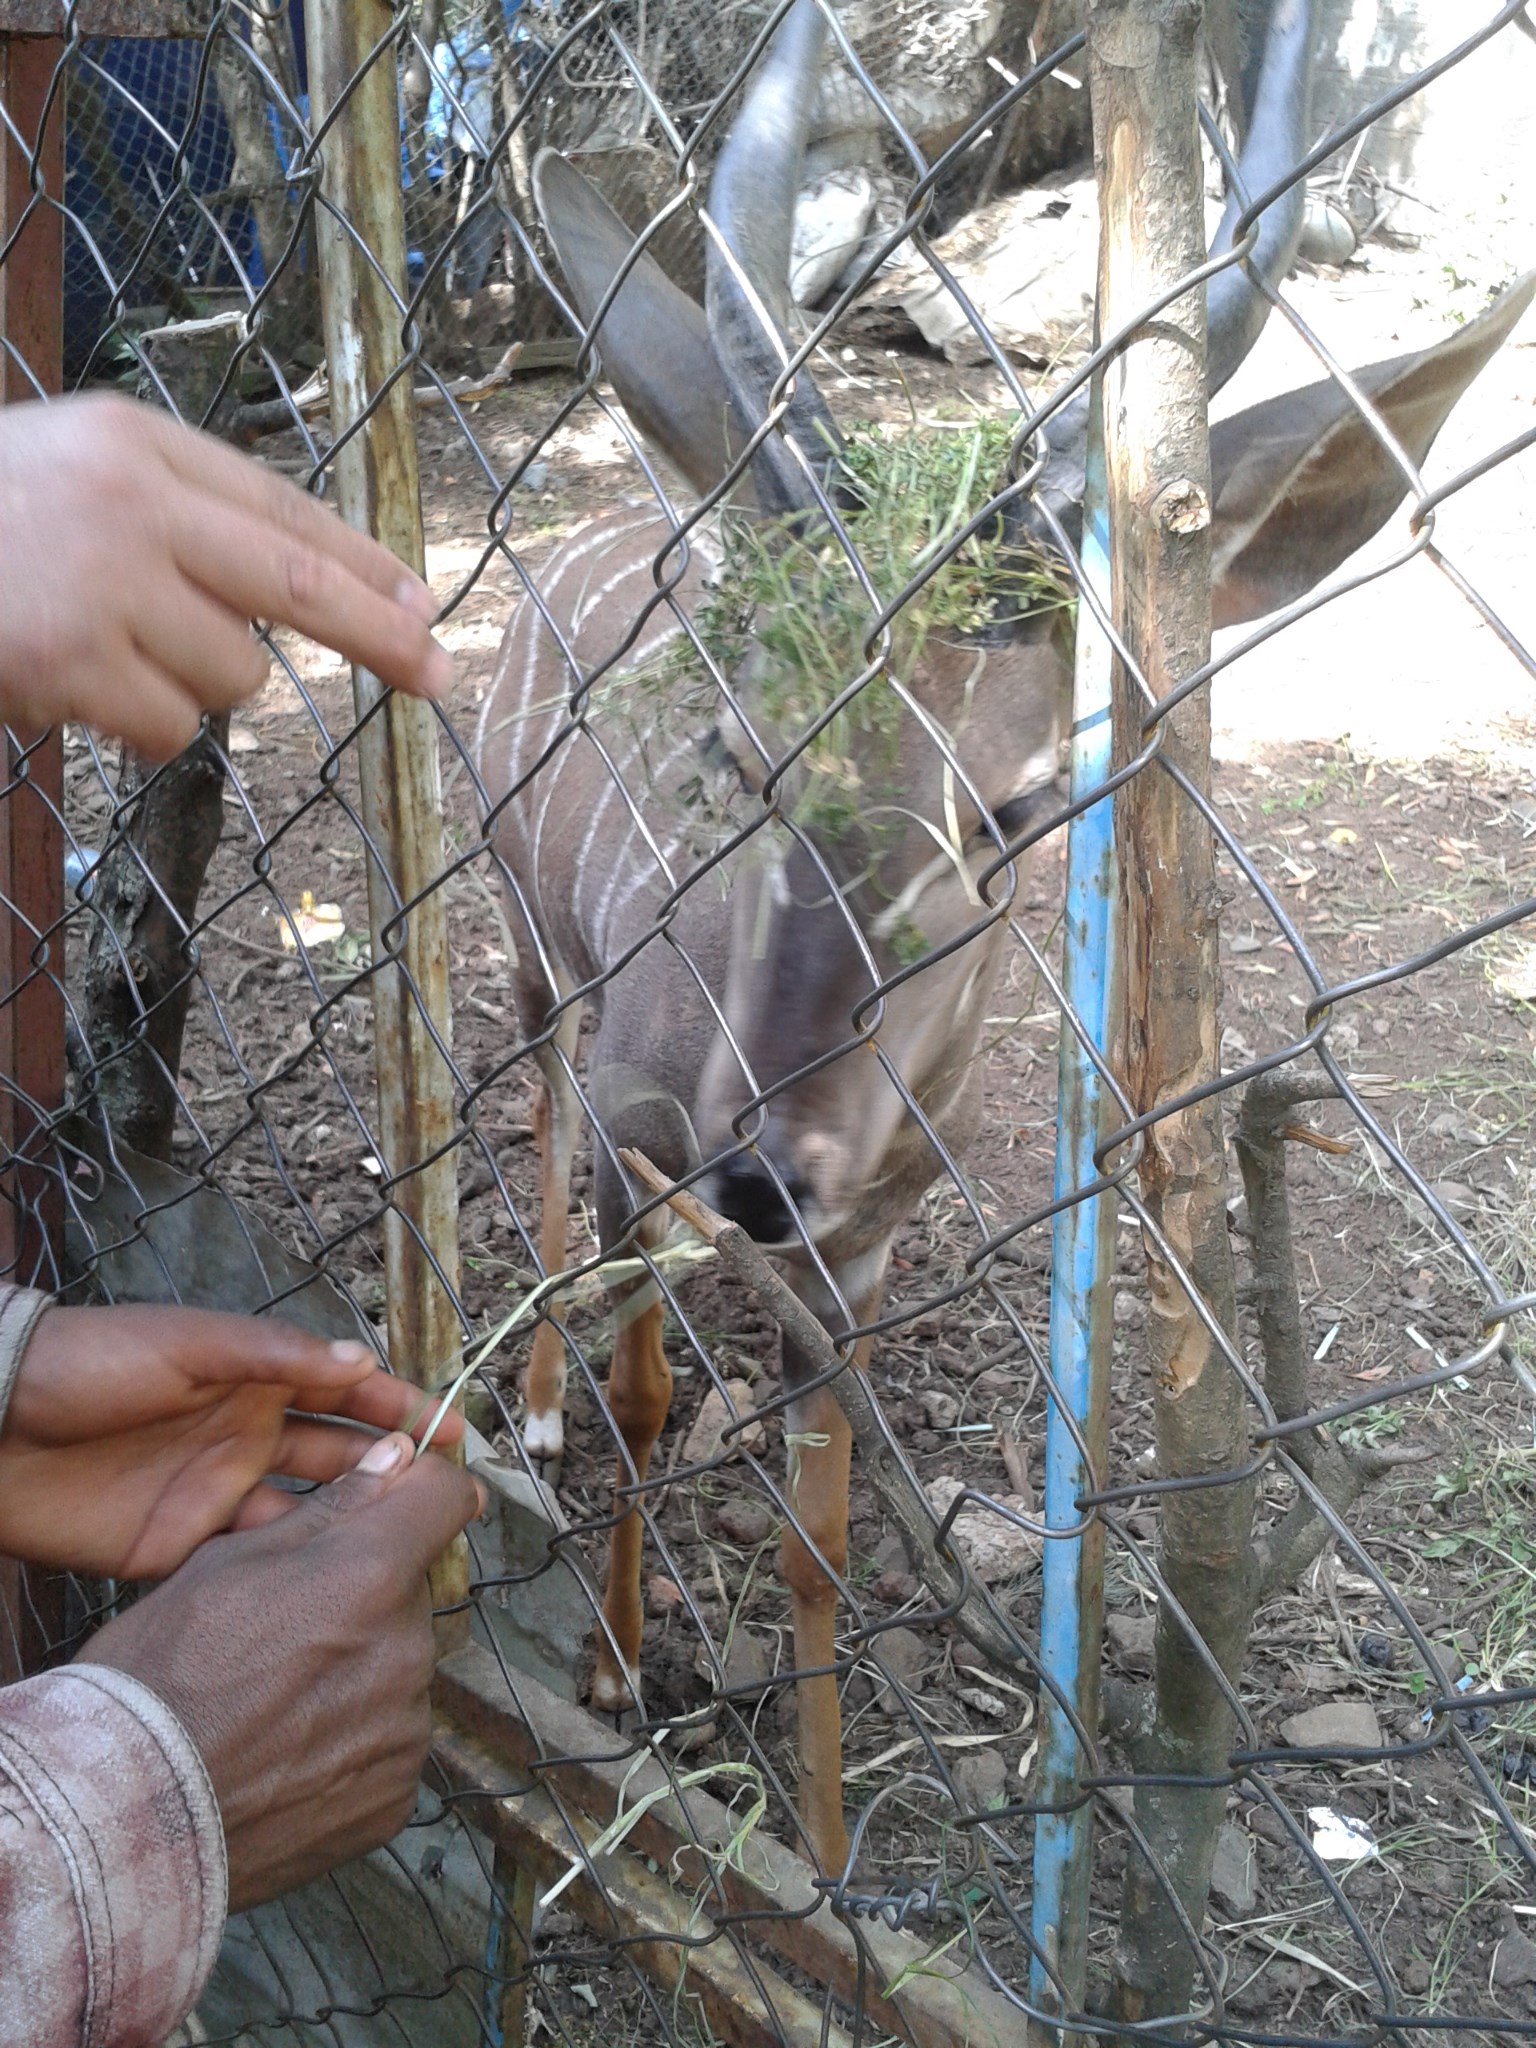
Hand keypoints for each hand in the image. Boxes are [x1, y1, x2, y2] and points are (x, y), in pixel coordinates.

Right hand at [0, 393, 450, 756]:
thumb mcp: (71, 471)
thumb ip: (173, 515)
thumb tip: (286, 601)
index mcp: (132, 443)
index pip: (278, 505)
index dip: (362, 562)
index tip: (425, 603)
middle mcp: (127, 502)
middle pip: (294, 582)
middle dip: (379, 634)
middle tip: (439, 673)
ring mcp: (99, 584)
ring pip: (233, 674)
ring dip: (192, 683)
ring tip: (101, 646)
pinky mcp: (70, 664)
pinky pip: (171, 727)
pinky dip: (137, 722)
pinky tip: (65, 682)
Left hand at [0, 1303, 462, 1576]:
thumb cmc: (91, 1364)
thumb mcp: (188, 1344)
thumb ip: (272, 1354)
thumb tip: (358, 1360)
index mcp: (252, 1377)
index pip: (343, 1391)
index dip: (399, 1407)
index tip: (452, 1433)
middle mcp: (246, 1434)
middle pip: (337, 1456)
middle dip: (393, 1473)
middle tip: (450, 1500)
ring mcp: (216, 1493)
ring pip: (305, 1514)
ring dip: (351, 1526)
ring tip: (405, 1548)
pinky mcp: (180, 1547)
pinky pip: (251, 1563)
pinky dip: (291, 1571)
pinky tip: (326, 1583)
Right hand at [79, 1432, 481, 1908]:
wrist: (124, 1815)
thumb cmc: (158, 1676)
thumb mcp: (226, 1563)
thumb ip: (329, 1510)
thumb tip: (395, 1460)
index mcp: (368, 1575)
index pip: (446, 1498)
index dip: (422, 1491)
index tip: (401, 1501)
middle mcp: (405, 1649)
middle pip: (409, 1594)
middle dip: (364, 1598)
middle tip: (286, 1631)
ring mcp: (404, 1730)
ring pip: (398, 1671)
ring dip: (358, 1674)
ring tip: (274, 1705)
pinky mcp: (394, 1796)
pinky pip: (388, 1745)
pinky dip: (350, 1744)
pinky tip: (285, 1756)